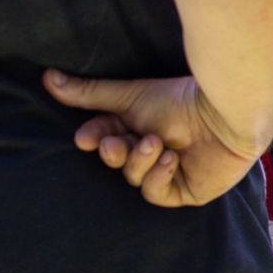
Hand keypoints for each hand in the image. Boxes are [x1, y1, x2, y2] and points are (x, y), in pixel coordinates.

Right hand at [45, 70, 261, 207]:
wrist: (226, 113)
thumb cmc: (179, 100)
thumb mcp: (129, 96)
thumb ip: (89, 93)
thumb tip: (46, 77)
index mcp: (135, 126)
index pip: (102, 138)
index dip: (94, 139)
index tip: (86, 138)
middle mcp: (149, 149)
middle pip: (116, 161)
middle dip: (114, 153)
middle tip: (117, 143)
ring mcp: (167, 172)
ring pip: (134, 178)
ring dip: (140, 161)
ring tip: (156, 143)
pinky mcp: (185, 191)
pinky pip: (156, 195)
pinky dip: (158, 177)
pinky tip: (172, 160)